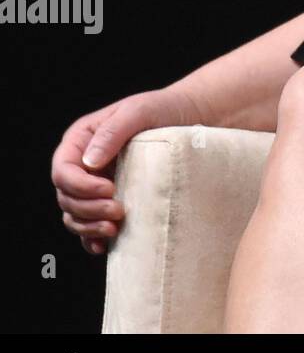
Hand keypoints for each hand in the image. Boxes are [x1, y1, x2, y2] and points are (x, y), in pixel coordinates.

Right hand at [50, 85, 206, 256]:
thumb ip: (112, 132)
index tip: (108, 189)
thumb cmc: (164, 109)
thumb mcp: (139, 111)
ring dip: (89, 226)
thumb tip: (89, 163)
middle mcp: (82, 164)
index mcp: (81, 140)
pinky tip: (104, 243)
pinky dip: (91, 237)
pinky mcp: (109, 200)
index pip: (63, 171)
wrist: (191, 119)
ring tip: (114, 228)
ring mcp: (94, 184)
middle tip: (118, 210)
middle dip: (88, 208)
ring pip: (75, 214)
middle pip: (67, 197)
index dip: (79, 186)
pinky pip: (89, 225)